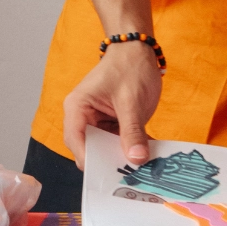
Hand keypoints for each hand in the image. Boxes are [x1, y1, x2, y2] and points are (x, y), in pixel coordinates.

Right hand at [62, 42, 162, 169]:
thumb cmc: (129, 67)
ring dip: (123, 157)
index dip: (90, 160)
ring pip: (107, 149)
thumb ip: (132, 131)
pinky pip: (120, 142)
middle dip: (109, 162)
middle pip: (90, 149)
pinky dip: (133, 148)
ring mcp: (99, 122)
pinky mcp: (114, 123)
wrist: (139, 50)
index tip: (109, 173)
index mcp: (77, 109)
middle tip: (131, 175)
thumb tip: (136, 159)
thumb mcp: (131, 101)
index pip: (76, 141)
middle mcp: (83, 118)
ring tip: (143, 169)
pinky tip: (150, 156)